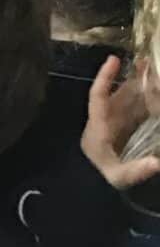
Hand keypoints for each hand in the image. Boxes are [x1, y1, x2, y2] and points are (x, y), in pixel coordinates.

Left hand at [82, 56, 159, 190]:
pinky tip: (155, 95)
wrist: (92, 187)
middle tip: (147, 61)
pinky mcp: (123, 131)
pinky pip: (135, 112)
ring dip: (139, 86)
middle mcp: (106, 120)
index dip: (105, 77)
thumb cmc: (100, 179)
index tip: (113, 59)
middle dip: (131, 77)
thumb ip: (136, 170)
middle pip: (118, 94)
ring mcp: (115, 124)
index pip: (99, 96)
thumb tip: (157, 163)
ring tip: (152, 70)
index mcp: (99, 126)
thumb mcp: (117, 177)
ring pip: (128, 100)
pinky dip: (145, 102)